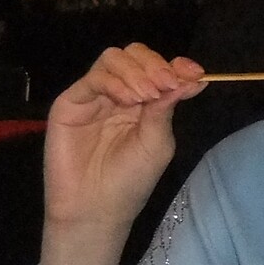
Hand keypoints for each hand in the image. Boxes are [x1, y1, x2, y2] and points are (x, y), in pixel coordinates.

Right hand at [38, 44, 203, 264]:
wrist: (96, 208)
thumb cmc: (130, 181)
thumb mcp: (157, 142)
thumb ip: (166, 108)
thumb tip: (191, 79)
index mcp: (144, 102)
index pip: (158, 69)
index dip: (176, 65)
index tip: (193, 72)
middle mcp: (119, 94)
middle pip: (135, 55)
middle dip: (155, 65)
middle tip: (166, 84)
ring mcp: (94, 96)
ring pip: (114, 59)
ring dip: (136, 72)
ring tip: (147, 96)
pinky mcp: (71, 102)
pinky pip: (93, 77)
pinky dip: (114, 82)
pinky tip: (127, 100)